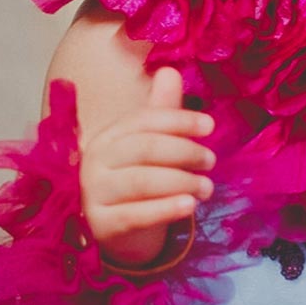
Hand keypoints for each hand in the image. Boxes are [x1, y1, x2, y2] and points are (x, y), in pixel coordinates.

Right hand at [81, 63, 215, 266]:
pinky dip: (165, 209)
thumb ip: (161, 114)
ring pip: (141, 181)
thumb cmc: (137, 184)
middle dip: (183, 151)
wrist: (118, 233)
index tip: (209, 126)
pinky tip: (189, 206)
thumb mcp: (149, 148)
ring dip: (180, 182)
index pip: (143, 121)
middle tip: (211, 161)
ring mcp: (94, 194)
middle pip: (143, 148)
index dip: (177, 120)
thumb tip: (170, 71)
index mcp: (107, 137)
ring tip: (208, 187)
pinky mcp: (101, 225)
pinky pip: (135, 215)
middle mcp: (95, 162)